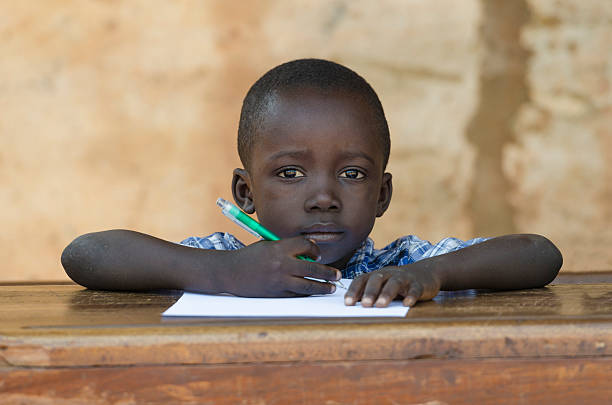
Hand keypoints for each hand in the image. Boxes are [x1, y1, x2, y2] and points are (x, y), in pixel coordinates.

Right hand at [224, 236, 341, 297]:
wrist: (230, 272)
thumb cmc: (250, 257)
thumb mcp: (268, 245)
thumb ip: (286, 248)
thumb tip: (307, 253)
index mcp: (279, 247)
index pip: (306, 245)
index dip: (314, 249)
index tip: (318, 255)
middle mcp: (281, 263)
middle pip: (312, 267)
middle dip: (328, 272)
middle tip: (337, 275)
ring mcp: (279, 280)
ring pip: (308, 284)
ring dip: (322, 287)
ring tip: (331, 287)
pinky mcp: (276, 293)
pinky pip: (297, 294)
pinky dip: (307, 293)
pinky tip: (313, 292)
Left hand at [344, 265, 440, 306]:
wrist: (425, 273)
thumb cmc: (397, 284)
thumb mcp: (383, 286)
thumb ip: (370, 295)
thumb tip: (354, 309)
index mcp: (377, 275)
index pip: (362, 280)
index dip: (354, 290)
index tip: (348, 303)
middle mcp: (389, 274)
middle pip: (377, 279)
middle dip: (370, 292)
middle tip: (365, 305)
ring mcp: (404, 278)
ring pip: (394, 283)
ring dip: (387, 294)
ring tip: (381, 305)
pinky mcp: (418, 284)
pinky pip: (414, 290)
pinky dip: (411, 296)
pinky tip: (407, 304)